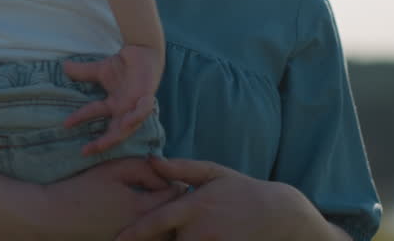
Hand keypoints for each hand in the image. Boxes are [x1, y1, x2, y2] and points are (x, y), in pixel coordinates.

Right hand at [35, 156, 181, 240]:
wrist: (53, 217)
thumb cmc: (82, 188)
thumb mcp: (113, 170)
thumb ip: (145, 169)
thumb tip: (166, 175)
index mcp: (140, 209)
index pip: (175, 195)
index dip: (174, 181)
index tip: (166, 175)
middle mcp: (140, 232)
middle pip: (173, 219)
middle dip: (173, 203)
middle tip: (165, 190)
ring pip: (162, 235)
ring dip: (163, 220)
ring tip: (156, 207)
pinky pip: (146, 240)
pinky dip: (149, 232)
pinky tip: (141, 222)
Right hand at [63, 44, 162, 154]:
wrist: (144, 50)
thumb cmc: (125, 64)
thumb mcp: (100, 70)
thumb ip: (83, 72)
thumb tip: (64, 66)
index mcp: (114, 104)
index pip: (94, 112)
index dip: (80, 118)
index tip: (65, 124)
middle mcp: (124, 109)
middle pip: (114, 132)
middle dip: (101, 142)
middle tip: (86, 150)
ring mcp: (136, 105)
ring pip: (129, 127)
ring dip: (118, 134)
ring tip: (104, 143)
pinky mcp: (147, 96)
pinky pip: (144, 110)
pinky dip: (137, 116)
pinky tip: (127, 121)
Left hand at [116, 157, 331, 240]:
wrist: (277, 213)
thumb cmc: (240, 190)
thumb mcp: (213, 172)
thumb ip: (181, 168)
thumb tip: (151, 160)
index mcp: (194, 205)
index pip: (156, 222)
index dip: (135, 233)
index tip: (117, 240)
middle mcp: (200, 229)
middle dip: (156, 240)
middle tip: (139, 238)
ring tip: (176, 231)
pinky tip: (192, 239)